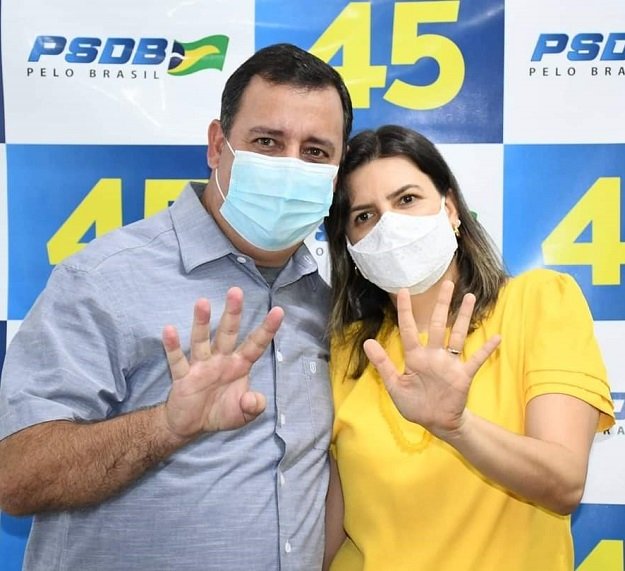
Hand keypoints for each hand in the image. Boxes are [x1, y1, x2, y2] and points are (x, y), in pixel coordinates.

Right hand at [161, 287, 283, 438]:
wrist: (191, 425)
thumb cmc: (220, 412)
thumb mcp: (243, 414)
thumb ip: (253, 406)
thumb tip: (254, 399)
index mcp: (239, 366)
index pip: (255, 344)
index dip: (267, 329)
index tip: (278, 311)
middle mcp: (221, 360)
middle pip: (228, 333)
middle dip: (232, 313)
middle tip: (236, 291)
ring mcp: (201, 366)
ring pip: (201, 340)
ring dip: (202, 322)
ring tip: (202, 302)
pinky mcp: (183, 377)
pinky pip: (178, 360)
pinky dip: (173, 346)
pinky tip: (169, 330)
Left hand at [363, 281, 499, 440]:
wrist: (436, 423)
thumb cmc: (415, 404)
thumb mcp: (395, 386)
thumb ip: (383, 364)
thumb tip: (368, 342)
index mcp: (415, 357)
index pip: (408, 329)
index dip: (405, 310)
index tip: (403, 290)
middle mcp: (433, 355)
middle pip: (437, 325)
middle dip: (442, 304)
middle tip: (447, 283)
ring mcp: (449, 364)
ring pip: (457, 335)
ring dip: (464, 317)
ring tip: (470, 297)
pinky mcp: (463, 375)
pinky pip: (476, 360)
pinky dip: (486, 350)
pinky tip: (497, 337)